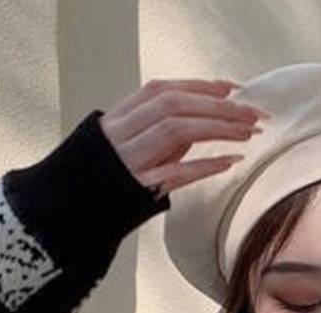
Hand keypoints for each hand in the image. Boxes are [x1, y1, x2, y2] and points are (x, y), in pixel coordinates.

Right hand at [99, 79, 264, 195]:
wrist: (68, 217)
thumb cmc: (102, 187)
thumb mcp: (128, 151)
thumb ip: (160, 137)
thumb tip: (201, 122)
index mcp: (117, 120)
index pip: (162, 90)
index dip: (198, 86)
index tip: (231, 88)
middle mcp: (120, 135)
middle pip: (174, 105)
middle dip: (217, 106)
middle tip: (252, 114)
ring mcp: (127, 161)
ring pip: (175, 129)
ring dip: (216, 128)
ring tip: (247, 133)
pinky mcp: (136, 189)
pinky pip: (176, 172)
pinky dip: (205, 165)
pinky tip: (229, 161)